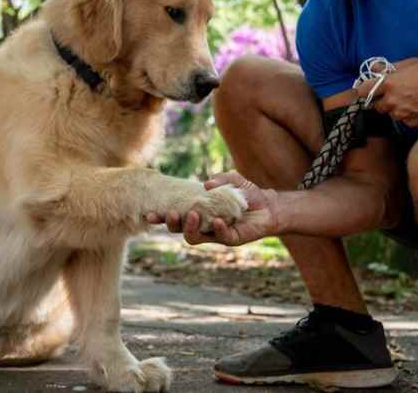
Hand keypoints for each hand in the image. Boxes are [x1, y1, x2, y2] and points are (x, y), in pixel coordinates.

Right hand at [144, 171, 281, 245]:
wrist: (269, 206)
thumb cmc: (246, 193)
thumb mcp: (233, 179)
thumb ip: (220, 179)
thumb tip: (207, 184)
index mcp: (198, 211)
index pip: (175, 215)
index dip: (161, 216)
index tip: (149, 213)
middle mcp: (202, 225)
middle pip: (178, 229)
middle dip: (170, 223)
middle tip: (169, 213)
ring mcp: (214, 234)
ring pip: (193, 238)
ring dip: (189, 228)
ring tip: (192, 215)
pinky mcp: (230, 239)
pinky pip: (219, 237)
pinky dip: (217, 228)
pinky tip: (219, 220)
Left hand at [354, 57, 417, 127]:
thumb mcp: (410, 63)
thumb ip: (389, 68)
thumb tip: (374, 69)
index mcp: (389, 84)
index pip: (362, 91)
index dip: (364, 89)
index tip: (367, 89)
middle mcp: (392, 101)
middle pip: (376, 105)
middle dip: (382, 100)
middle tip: (394, 93)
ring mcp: (402, 114)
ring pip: (391, 113)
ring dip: (395, 108)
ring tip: (410, 98)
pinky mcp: (412, 123)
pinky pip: (404, 120)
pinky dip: (407, 115)